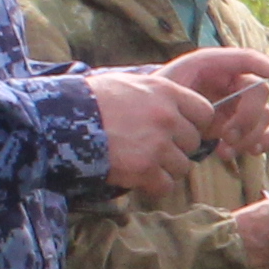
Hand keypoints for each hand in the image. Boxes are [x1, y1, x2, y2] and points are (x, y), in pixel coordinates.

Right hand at [85, 65, 209, 198]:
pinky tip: (138, 177)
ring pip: (182, 166)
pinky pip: (166, 186)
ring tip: (144, 163)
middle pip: (193, 142)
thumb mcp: (128, 83)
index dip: (193, 123)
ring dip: (166, 168)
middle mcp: (167, 118)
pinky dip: (154, 186)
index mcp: (165, 92)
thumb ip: (156, 94)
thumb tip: (172, 105)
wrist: (64, 120)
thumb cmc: (91, 99)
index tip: (179, 130)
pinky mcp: (144, 170)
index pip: (204, 112)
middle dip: (177, 148)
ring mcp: (157, 145)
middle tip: (154, 149)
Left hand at [166, 41, 268, 165]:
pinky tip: (250, 151)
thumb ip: (186, 89)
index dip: (268, 66)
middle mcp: (236, 81)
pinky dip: (265, 141)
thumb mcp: (168, 88)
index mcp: (217, 66)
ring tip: (225, 151)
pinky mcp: (247, 124)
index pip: (248, 59)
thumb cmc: (163, 99)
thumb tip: (212, 110)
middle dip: (247, 118)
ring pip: (267, 115)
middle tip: (226, 137)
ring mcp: (243, 103)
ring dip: (251, 136)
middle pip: (260, 93)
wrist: (158, 119)